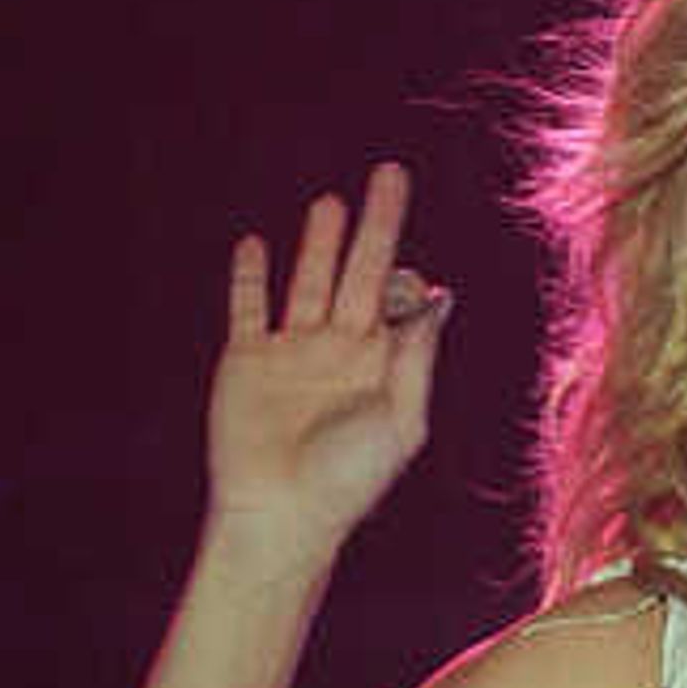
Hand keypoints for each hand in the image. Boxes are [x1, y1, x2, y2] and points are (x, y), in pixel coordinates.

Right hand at [207, 160, 451, 554]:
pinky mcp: (246, 362)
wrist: (281, 515)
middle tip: (391, 172)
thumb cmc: (349, 479)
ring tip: (331, 201)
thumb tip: (440, 297)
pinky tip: (255, 244)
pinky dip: (250, 276)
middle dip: (375, 224)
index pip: (398, 299)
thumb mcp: (401, 419)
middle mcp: (337, 350)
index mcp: (379, 363)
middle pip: (358, 270)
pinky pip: (248, 308)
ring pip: (308, 280)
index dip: (408, 274)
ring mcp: (291, 353)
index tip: (415, 265)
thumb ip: (416, 355)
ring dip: (319, 241)